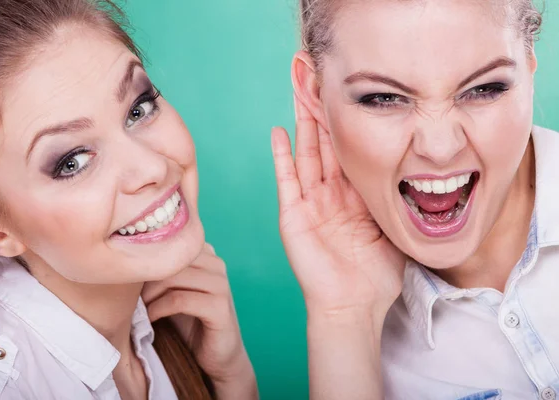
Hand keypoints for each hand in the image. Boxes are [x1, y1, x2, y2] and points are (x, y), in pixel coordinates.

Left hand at [143, 244, 257, 399]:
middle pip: (169, 258)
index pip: (169, 243)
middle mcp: (216, 264)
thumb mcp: (173, 290)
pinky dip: (159, 309)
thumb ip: (162, 271)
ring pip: (173, 277)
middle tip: (132, 297)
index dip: (146, 260)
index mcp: (206, 254)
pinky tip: (151, 319)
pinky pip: (180, 300)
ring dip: (150, 294)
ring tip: (141, 309)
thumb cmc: (190, 321)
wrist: (218, 355)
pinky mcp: (220, 307)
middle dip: (145, 277)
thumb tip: (124, 259)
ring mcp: (221, 284)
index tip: (129, 278)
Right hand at [271, 96, 405, 319]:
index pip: (352, 152)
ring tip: (300, 93)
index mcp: (354, 198)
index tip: (352, 96)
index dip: (350, 125)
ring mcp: (309, 204)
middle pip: (326, 146)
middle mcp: (330, 195)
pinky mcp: (292, 215)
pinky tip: (278, 132)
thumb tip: (414, 175)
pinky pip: (286, 181)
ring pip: (306, 155)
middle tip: (320, 81)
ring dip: (303, 125)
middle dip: (323, 114)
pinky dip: (281, 157)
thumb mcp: (393, 230)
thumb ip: (394, 201)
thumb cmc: (375, 276)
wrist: (354, 306)